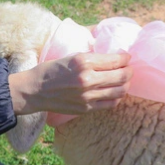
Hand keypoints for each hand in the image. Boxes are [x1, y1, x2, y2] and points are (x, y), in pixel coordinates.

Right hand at [9, 53, 131, 115]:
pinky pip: (110, 103)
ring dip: (126, 84)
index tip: (126, 57)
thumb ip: (91, 57)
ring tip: (124, 80)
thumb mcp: (71, 56)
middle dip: (129, 71)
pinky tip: (115, 92)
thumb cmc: (51, 70)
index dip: (125, 58)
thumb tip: (111, 56)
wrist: (34, 90)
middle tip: (129, 69)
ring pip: (120, 91)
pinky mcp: (86, 108)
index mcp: (83, 61)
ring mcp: (88, 96)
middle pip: (121, 76)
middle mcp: (87, 79)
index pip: (115, 60)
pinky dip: (117, 97)